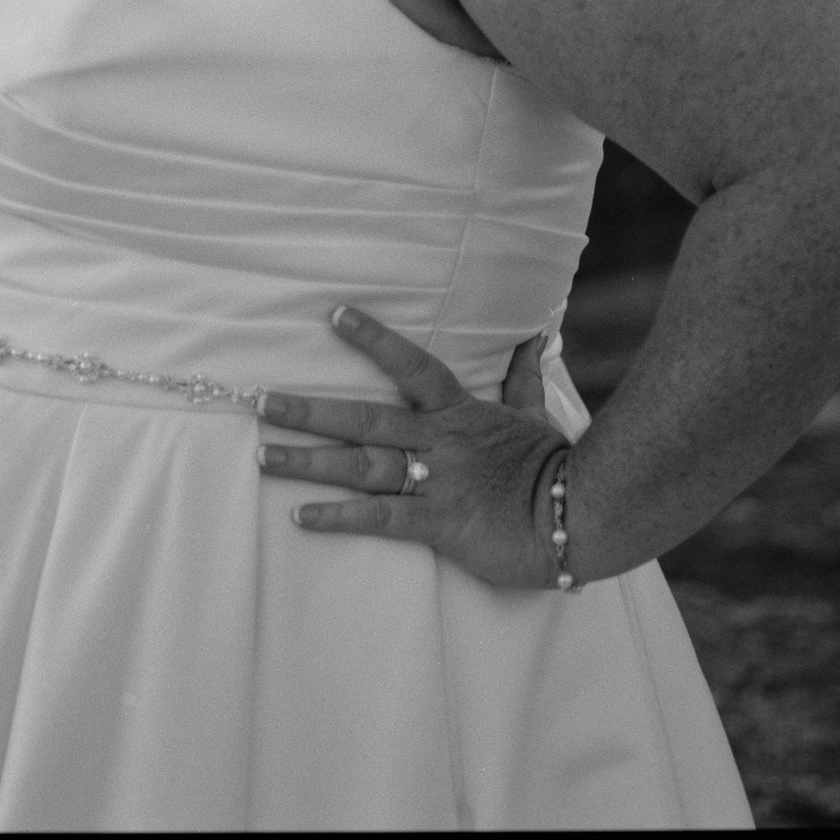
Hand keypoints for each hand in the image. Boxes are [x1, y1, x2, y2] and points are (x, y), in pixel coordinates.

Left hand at [256, 304, 569, 590]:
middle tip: (260, 401)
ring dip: (308, 461)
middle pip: (363, 418)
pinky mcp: (438, 524)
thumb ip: (523, 374)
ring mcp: (435, 481)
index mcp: (458, 411)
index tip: (334, 315)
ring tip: (263, 456)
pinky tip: (300, 516)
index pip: (410, 365)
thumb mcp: (534, 413)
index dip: (373, 338)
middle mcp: (438, 441)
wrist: (578, 515)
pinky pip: (379, 518)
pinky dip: (339, 517)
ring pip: (360, 467)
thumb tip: (536, 332)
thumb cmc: (553, 463)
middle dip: (309, 410)